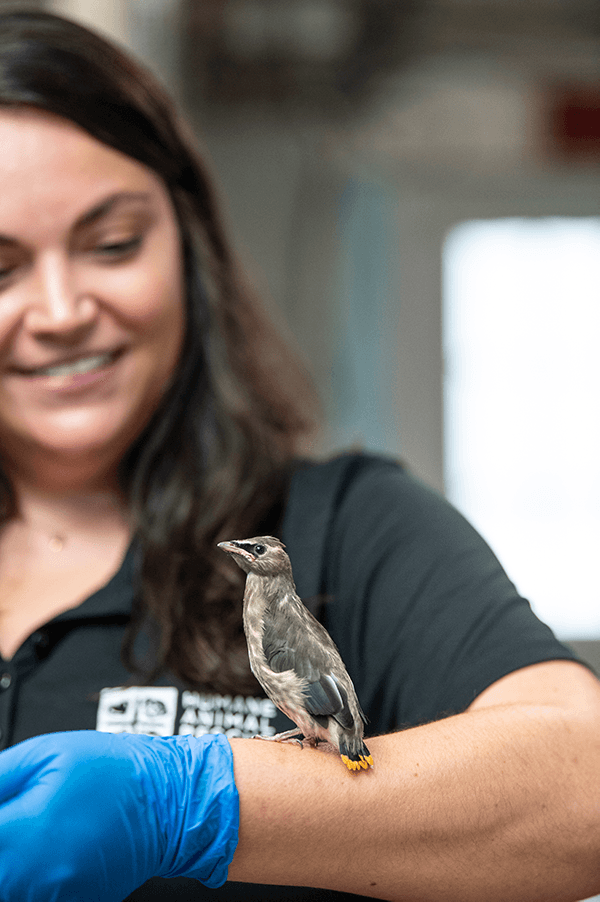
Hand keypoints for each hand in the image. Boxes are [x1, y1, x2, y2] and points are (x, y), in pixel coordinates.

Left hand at [0, 730, 238, 900]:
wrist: (169, 802)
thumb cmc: (116, 772)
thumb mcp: (47, 753)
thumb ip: (1, 776)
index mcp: (22, 834)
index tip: (2, 811)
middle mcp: (34, 877)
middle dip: (2, 844)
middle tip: (17, 821)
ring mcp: (53, 897)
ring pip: (10, 888)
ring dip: (13, 863)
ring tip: (36, 830)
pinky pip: (34, 895)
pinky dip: (32, 877)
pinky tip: (51, 849)